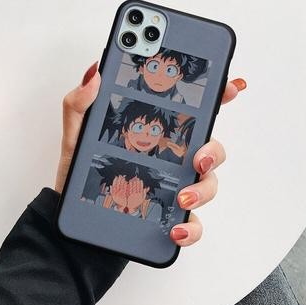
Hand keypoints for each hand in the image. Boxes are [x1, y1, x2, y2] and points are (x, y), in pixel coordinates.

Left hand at [54, 61, 245, 247]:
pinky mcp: (169, 216)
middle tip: (198, 158)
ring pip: (208, 183)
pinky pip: (193, 224)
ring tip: (181, 197)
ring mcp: (174, 186)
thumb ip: (80, 103)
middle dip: (213, 150)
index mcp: (156, 133)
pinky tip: (175, 230)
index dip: (216, 96)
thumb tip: (95, 74)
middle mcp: (172, 157)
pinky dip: (191, 229)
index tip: (230, 86)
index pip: (191, 112)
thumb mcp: (77, 134)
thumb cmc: (81, 170)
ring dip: (203, 190)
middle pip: (209, 147)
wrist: (75, 212)